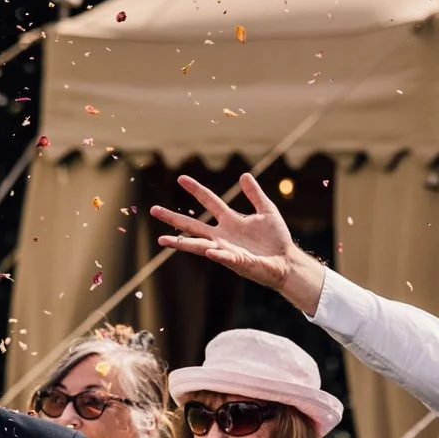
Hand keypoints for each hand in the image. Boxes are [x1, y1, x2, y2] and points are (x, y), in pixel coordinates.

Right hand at [149, 173, 325, 313]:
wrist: (285, 262)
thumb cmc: (276, 239)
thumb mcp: (267, 210)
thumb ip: (255, 194)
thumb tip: (244, 175)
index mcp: (230, 220)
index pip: (209, 201)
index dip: (195, 189)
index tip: (180, 178)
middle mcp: (222, 235)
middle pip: (192, 224)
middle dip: (173, 217)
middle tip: (153, 210)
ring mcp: (225, 249)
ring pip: (197, 244)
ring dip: (180, 243)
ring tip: (162, 240)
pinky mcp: (235, 261)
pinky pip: (223, 256)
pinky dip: (217, 253)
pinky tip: (209, 250)